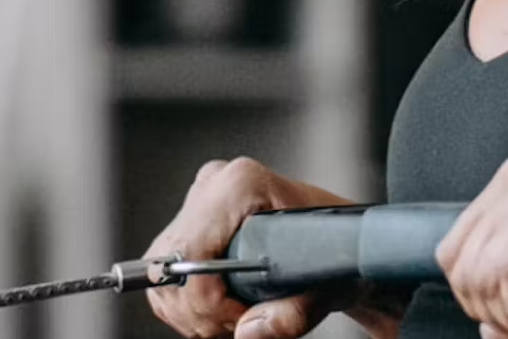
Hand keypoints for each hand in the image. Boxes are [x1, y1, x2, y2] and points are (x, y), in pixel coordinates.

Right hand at [144, 157, 390, 338]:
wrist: (343, 247)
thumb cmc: (341, 254)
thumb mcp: (328, 287)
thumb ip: (292, 314)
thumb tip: (249, 334)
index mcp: (240, 183)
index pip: (192, 253)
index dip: (210, 300)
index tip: (243, 318)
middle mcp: (212, 186)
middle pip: (171, 268)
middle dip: (203, 311)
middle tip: (244, 323)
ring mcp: (196, 206)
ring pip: (164, 279)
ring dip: (196, 313)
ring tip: (239, 317)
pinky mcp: (187, 227)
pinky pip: (165, 282)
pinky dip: (189, 307)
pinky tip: (225, 309)